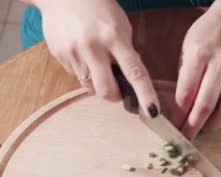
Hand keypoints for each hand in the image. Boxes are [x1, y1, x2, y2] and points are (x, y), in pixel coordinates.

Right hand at [35, 0, 157, 114]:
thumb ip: (127, 52)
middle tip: (118, 91)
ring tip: (97, 64)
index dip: (145, 95)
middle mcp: (93, 47)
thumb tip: (133, 79)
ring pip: (90, 86)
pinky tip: (82, 54)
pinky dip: (83, 72)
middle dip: (115, 97)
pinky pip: (75, 76)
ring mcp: (73, 52)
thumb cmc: (99, 8)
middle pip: (107, 90)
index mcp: (114, 37)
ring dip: (98, 83)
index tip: (153, 112)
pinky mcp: (58, 55)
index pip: (135, 73)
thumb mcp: (121, 26)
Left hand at [174, 11, 220, 137]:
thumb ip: (185, 78)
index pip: (187, 92)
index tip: (174, 124)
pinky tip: (216, 121)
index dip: (180, 113)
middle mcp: (220, 62)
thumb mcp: (187, 51)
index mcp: (198, 54)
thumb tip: (178, 109)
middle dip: (194, 124)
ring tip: (202, 131)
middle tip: (186, 136)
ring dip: (212, 124)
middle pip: (206, 103)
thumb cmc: (205, 37)